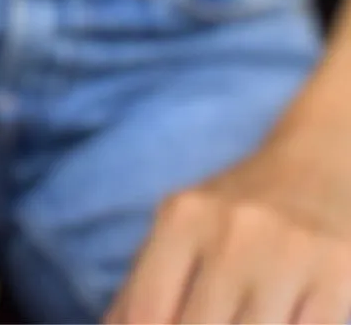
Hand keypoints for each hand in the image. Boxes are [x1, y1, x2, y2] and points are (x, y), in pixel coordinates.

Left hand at [107, 122, 350, 323]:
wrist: (317, 164)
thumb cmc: (235, 212)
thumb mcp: (180, 228)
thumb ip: (142, 285)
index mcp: (181, 217)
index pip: (147, 311)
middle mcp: (232, 231)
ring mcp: (290, 254)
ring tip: (229, 321)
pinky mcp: (338, 274)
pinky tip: (274, 322)